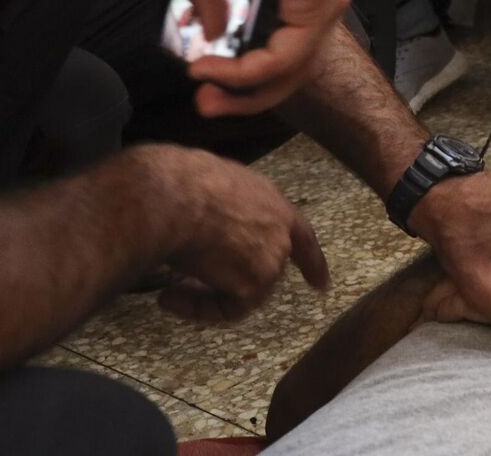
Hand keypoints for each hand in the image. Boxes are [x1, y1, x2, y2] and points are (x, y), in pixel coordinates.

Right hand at [131, 145, 331, 323]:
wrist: (172, 196)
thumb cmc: (178, 181)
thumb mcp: (208, 184)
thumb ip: (219, 206)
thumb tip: (200, 218)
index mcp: (271, 201)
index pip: (301, 236)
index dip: (310, 262)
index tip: (322, 285)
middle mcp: (279, 232)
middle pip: (266, 266)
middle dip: (232, 278)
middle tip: (192, 283)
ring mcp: (271, 260)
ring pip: (243, 289)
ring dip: (206, 292)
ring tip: (171, 290)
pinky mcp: (254, 285)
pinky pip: (227, 309)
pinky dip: (197, 308)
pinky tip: (168, 298)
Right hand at [180, 0, 356, 116]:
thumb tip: (208, 33)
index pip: (288, 42)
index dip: (246, 66)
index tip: (202, 72)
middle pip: (295, 66)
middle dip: (247, 92)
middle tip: (205, 104)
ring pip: (292, 68)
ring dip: (242, 87)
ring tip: (201, 89)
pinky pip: (287, 55)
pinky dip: (248, 70)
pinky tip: (211, 66)